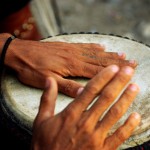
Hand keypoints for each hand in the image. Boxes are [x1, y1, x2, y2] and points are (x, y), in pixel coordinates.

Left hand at [5, 37, 136, 96]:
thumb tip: (83, 93)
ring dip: (109, 54)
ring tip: (122, 54)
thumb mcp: (47, 81)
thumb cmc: (32, 69)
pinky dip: (95, 46)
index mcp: (71, 67)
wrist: (19, 53)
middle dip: (116, 62)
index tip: (126, 71)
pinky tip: (102, 46)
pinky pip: (84, 45)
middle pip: (99, 60)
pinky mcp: (66, 46)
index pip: (97, 70)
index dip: (113, 72)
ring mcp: (71, 50)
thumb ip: (66, 86)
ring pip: (94, 52)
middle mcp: (74, 56)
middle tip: (131, 62)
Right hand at [31, 65, 140, 149]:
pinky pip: (118, 137)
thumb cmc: (45, 143)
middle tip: (128, 71)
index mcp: (71, 114)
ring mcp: (95, 137)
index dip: (103, 78)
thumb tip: (49, 80)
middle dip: (118, 82)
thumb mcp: (42, 119)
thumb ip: (47, 98)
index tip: (113, 68)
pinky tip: (136, 116)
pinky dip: (129, 126)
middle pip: (105, 98)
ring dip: (126, 99)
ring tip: (135, 87)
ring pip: (114, 114)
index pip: (90, 90)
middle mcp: (85, 122)